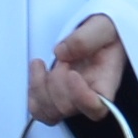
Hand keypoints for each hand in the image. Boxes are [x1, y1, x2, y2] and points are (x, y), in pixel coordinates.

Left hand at [32, 12, 127, 127]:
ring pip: (49, 112)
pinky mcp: (53, 96)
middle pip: (67, 108)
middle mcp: (88, 95)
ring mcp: (70, 98)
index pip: (97, 108)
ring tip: (47, 64)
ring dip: (41, 86)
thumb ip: (87, 37)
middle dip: (57, 80)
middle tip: (62, 59)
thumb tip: (62, 53)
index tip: (73, 74)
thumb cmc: (105, 33)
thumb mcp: (103, 25)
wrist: (97, 33)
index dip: (81, 98)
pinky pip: (37, 109)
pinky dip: (32, 90)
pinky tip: (37, 70)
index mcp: (106, 81)